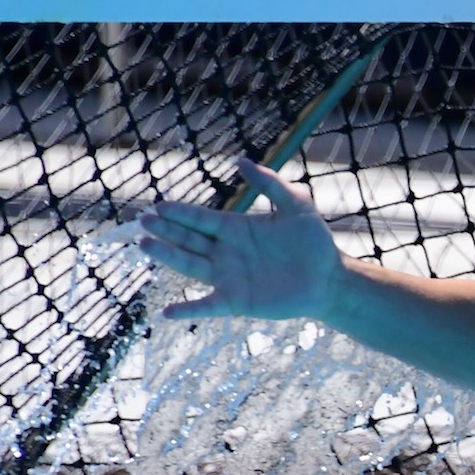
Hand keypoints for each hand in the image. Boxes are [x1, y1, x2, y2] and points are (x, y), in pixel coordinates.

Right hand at [140, 158, 343, 321]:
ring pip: (191, 265)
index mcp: (235, 229)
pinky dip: (188, 309)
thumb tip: (240, 162)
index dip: (180, 213)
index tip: (158, 207)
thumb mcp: (296, 205)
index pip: (200, 219)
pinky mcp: (237, 301)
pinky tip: (168, 312)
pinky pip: (207, 306)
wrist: (330, 278)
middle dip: (166, 230)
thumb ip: (269, 184)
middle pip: (188, 239)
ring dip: (168, 256)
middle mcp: (226, 252)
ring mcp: (228, 277)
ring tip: (146, 245)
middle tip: (144, 222)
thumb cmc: (315, 241)